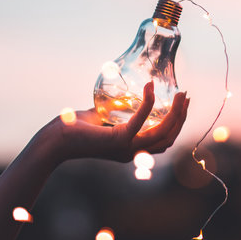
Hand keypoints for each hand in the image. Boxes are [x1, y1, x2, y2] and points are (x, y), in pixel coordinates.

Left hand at [42, 82, 189, 162]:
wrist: (54, 140)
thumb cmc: (73, 128)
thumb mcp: (102, 117)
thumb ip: (115, 110)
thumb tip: (126, 94)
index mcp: (130, 149)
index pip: (163, 141)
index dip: (177, 124)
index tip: (182, 104)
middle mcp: (132, 152)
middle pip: (169, 138)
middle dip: (181, 117)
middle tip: (186, 96)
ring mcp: (126, 148)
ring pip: (162, 133)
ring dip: (175, 113)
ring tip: (180, 94)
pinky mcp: (117, 139)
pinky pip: (140, 121)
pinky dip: (148, 102)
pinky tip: (150, 87)